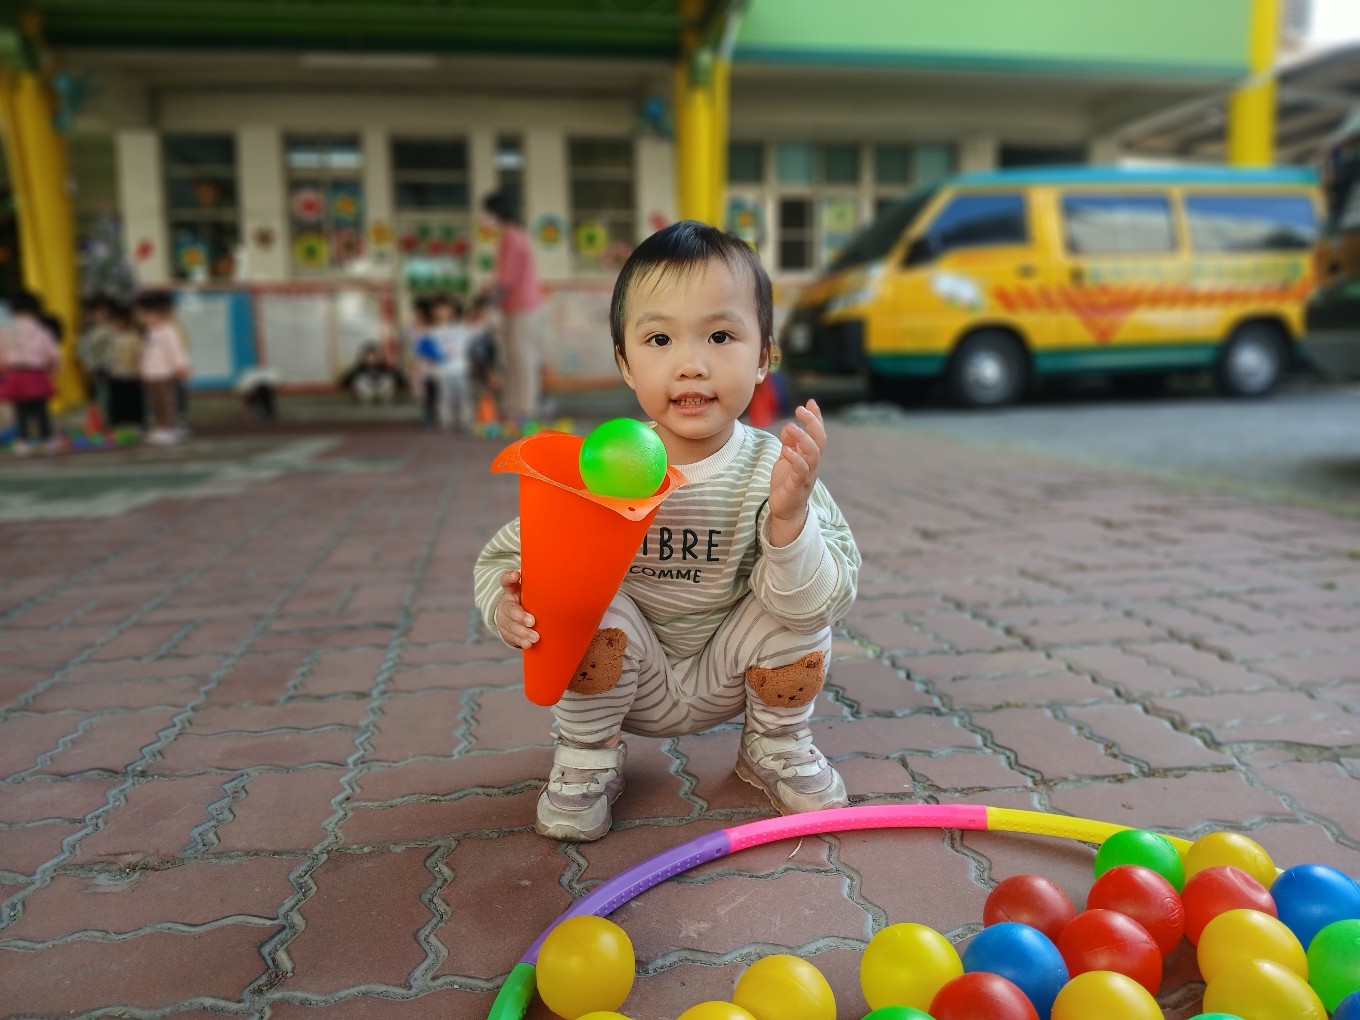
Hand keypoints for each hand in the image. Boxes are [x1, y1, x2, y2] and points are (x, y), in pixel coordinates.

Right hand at [493, 569, 538, 648]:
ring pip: (510, 626)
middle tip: (532, 621)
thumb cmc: (529, 600)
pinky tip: (528, 644)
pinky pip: (511, 637)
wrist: (512, 616)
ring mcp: (504, 619)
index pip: (507, 582)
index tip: (517, 575)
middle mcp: (506, 604)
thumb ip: (542, 584)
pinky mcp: (506, 632)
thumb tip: (566, 574)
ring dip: (523, 632)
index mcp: (512, 591)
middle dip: (520, 616)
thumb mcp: (531, 590)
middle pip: (510, 609)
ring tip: (535, 637)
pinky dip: (520, 641)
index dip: (510, 578)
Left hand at [767, 399, 824, 545]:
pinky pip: (800, 471)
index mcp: (810, 456)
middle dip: (813, 423)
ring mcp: (807, 475)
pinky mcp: (798, 486)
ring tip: (792, 426)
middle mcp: (812, 464)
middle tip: (801, 409)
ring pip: (813, 454)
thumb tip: (790, 425)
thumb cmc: (786, 484)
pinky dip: (794, 459)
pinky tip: (786, 450)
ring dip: (804, 439)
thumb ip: (789, 443)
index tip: (811, 402)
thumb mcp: (786, 459)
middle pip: (820, 440)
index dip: (816, 418)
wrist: (785, 510)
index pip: (817, 433)